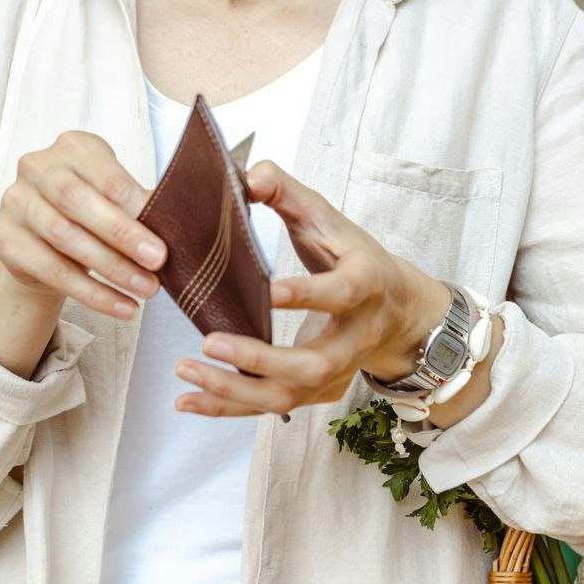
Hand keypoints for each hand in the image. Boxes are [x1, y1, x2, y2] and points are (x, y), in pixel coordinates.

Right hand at [0, 130, 163, 319]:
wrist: (41, 243)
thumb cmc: (89, 213)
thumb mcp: (113, 198)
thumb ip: (139, 205)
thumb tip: (181, 226)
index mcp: (73, 146)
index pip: (104, 174)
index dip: (135, 204)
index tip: (164, 233)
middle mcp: (37, 167)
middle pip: (77, 201)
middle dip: (122, 234)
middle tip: (158, 262)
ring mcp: (16, 202)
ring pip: (64, 237)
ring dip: (111, 268)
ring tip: (146, 289)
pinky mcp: (6, 240)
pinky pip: (51, 270)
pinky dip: (92, 293)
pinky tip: (122, 307)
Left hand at [174, 161, 448, 417]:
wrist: (397, 308)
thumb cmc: (354, 256)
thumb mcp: (328, 217)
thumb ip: (287, 192)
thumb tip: (248, 177)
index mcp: (364, 285)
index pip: (342, 292)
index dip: (309, 294)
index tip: (270, 292)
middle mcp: (354, 338)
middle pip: (313, 364)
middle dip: (260, 360)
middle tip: (209, 343)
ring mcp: (337, 372)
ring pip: (288, 395)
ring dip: (234, 390)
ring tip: (186, 371)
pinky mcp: (317, 392)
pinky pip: (271, 406)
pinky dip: (227, 406)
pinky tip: (188, 400)